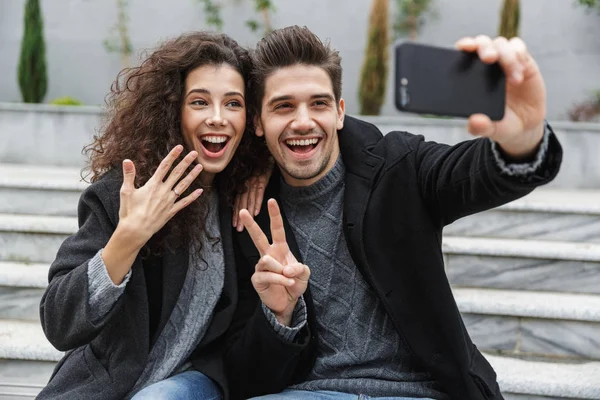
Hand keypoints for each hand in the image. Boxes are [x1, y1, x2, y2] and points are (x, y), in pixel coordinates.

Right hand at [117, 145, 203, 247]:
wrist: (135, 230)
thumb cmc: (129, 211)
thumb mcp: (126, 191)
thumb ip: (129, 175)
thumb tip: (127, 160)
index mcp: (153, 185)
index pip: (164, 166)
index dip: (172, 155)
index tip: (179, 147)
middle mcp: (163, 191)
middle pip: (177, 173)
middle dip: (186, 162)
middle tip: (195, 153)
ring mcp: (169, 201)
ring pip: (183, 186)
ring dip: (192, 176)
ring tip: (200, 167)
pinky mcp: (171, 211)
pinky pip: (184, 202)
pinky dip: (192, 197)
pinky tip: (200, 191)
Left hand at [233, 159, 273, 230]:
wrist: (266, 151)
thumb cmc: (260, 163)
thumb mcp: (253, 174)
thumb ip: (249, 185)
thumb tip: (247, 198)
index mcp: (243, 182)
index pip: (238, 200)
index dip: (235, 212)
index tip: (234, 224)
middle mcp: (247, 183)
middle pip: (242, 202)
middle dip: (239, 217)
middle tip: (238, 229)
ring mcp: (254, 181)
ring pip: (249, 199)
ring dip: (247, 213)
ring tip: (245, 225)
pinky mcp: (262, 179)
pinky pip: (259, 192)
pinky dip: (257, 202)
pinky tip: (255, 213)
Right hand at [239, 199, 309, 325]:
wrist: (288, 302)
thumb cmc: (294, 283)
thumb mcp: (304, 274)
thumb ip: (299, 269)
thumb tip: (287, 269)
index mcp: (280, 249)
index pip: (277, 229)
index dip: (275, 215)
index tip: (271, 200)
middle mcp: (268, 255)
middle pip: (258, 237)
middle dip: (251, 224)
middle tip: (242, 210)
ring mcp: (261, 267)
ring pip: (267, 260)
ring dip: (281, 270)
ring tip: (289, 278)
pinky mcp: (257, 279)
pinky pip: (268, 275)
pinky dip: (281, 280)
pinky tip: (288, 284)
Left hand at [456, 35, 545, 158]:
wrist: (525, 126)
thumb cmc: (501, 123)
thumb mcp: (491, 130)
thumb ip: (481, 127)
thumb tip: (473, 122)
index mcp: (472, 76)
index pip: (464, 54)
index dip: (463, 45)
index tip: (463, 47)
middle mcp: (487, 65)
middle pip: (482, 43)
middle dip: (484, 46)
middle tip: (489, 58)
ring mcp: (505, 62)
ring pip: (502, 44)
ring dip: (507, 57)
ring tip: (514, 79)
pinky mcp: (523, 62)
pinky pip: (519, 48)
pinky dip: (519, 56)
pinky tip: (520, 74)